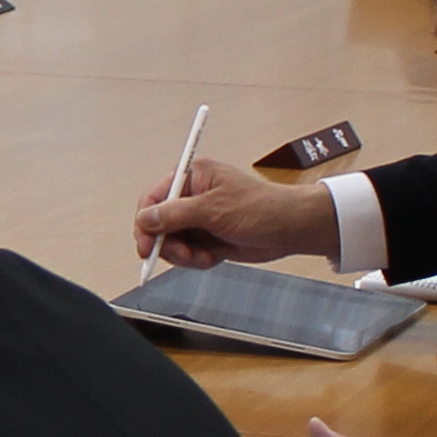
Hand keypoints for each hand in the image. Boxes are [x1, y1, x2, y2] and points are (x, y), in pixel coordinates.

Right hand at [139, 159, 334, 266]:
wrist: (291, 229)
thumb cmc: (263, 208)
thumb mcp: (215, 210)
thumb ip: (176, 214)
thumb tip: (145, 218)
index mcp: (192, 177)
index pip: (154, 199)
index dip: (145, 223)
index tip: (145, 246)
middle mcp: (192, 196)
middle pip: (159, 224)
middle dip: (170, 244)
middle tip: (185, 255)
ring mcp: (200, 218)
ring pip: (173, 242)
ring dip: (186, 255)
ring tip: (206, 255)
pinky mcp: (208, 236)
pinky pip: (188, 253)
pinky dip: (198, 259)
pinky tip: (216, 256)